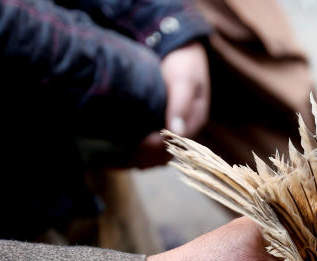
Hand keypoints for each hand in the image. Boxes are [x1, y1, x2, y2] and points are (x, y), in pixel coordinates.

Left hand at [133, 42, 210, 168]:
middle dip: (148, 156)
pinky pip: (151, 144)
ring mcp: (172, 127)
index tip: (140, 143)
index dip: (159, 148)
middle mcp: (185, 129)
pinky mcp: (160, 123)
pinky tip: (123, 150)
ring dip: (142, 157)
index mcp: (194, 121)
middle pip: (167, 153)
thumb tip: (177, 131)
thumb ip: (181, 103)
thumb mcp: (184, 79)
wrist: (178, 47)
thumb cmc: (183, 62)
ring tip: (122, 156)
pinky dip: (138, 150)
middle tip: (126, 154)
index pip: (177, 144)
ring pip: (158, 152)